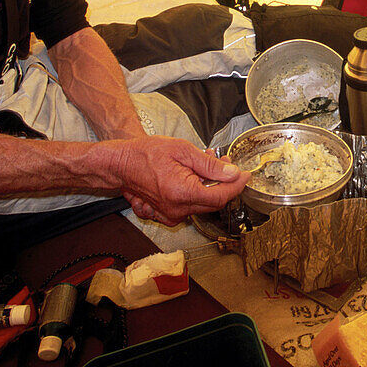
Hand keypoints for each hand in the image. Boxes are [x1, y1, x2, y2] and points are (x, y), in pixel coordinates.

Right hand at [114, 136, 249, 225]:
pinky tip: (193, 176)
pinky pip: (190, 207)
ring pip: (203, 204)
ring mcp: (170, 215)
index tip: (245, 174)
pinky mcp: (166, 215)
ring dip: (210, 186)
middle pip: (214, 202)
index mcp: (182, 193)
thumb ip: (209, 164)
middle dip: (225, 183)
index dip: (237, 185)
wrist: (121, 164)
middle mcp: (177, 209)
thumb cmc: (146, 153)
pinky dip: (197, 193)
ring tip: (205, 164)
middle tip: (226, 162)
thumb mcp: (182, 150)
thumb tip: (232, 173)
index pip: (221, 196)